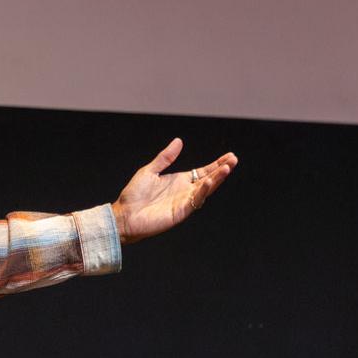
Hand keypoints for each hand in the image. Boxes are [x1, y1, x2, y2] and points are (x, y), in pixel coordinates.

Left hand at [110, 138, 235, 242]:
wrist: (124, 215)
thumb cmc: (134, 196)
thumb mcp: (150, 170)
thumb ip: (165, 158)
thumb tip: (179, 141)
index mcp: (179, 181)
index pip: (202, 171)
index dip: (215, 164)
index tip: (229, 156)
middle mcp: (184, 191)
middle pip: (208, 179)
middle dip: (221, 170)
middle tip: (234, 159)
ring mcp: (184, 202)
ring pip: (205, 190)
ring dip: (216, 179)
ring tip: (227, 168)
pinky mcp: (180, 212)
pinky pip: (194, 201)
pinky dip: (202, 191)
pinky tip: (209, 182)